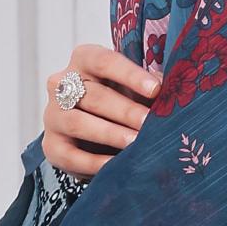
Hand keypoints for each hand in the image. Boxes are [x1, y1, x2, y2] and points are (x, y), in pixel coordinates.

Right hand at [41, 44, 156, 181]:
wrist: (94, 132)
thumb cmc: (121, 99)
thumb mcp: (134, 87)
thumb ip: (149, 85)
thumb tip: (175, 92)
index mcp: (84, 59)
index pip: (104, 61)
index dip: (130, 75)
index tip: (157, 89)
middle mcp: (61, 83)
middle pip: (93, 95)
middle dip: (126, 111)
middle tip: (150, 123)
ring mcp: (52, 115)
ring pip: (78, 123)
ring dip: (110, 134)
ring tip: (136, 144)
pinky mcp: (51, 145)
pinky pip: (70, 155)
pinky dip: (94, 162)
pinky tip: (116, 165)